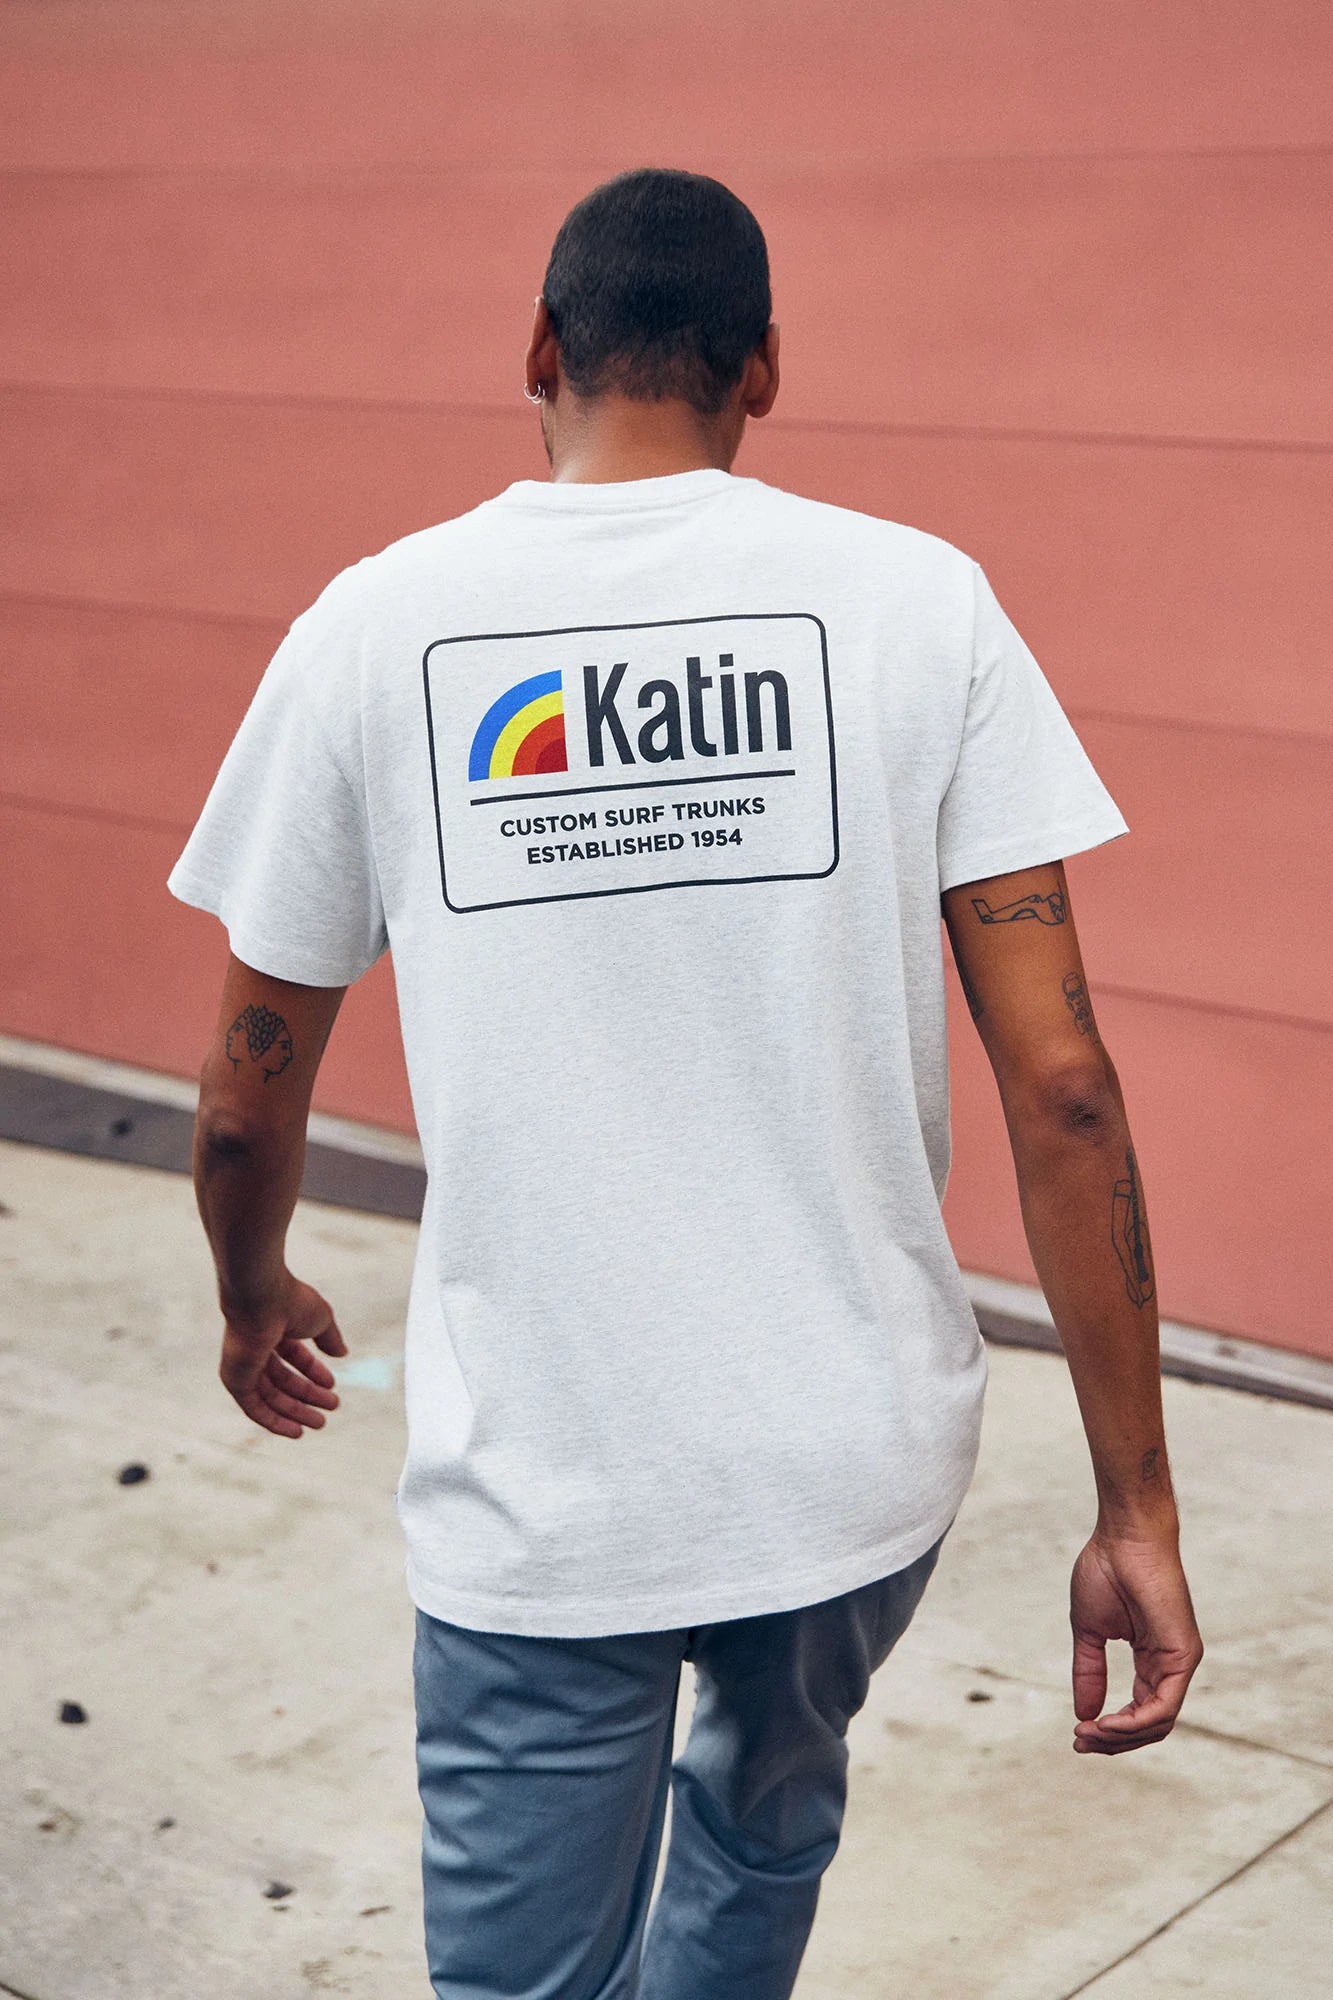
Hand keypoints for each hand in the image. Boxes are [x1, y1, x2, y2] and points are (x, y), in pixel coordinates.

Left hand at [218, 1271, 347, 1439]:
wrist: (262, 1298)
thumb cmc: (290, 1301)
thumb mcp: (321, 1319)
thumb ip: (330, 1338)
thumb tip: (342, 1354)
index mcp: (274, 1329)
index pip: (294, 1356)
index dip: (314, 1372)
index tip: (333, 1385)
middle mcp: (255, 1348)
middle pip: (283, 1380)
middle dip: (308, 1395)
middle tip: (332, 1407)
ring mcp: (243, 1365)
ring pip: (270, 1397)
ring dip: (296, 1412)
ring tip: (320, 1423)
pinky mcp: (235, 1380)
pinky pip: (254, 1408)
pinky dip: (273, 1421)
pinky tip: (295, 1432)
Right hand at [1070, 1529, 1202, 1753]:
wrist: (1124, 1537)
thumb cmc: (1106, 1571)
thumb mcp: (1090, 1631)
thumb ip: (1089, 1671)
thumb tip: (1084, 1714)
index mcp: (1151, 1659)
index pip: (1138, 1712)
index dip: (1108, 1730)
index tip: (1077, 1731)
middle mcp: (1170, 1666)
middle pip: (1149, 1725)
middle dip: (1113, 1741)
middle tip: (1080, 1742)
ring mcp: (1180, 1662)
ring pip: (1158, 1723)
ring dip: (1121, 1736)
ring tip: (1089, 1732)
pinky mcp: (1184, 1655)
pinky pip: (1164, 1706)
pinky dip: (1135, 1722)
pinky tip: (1107, 1723)